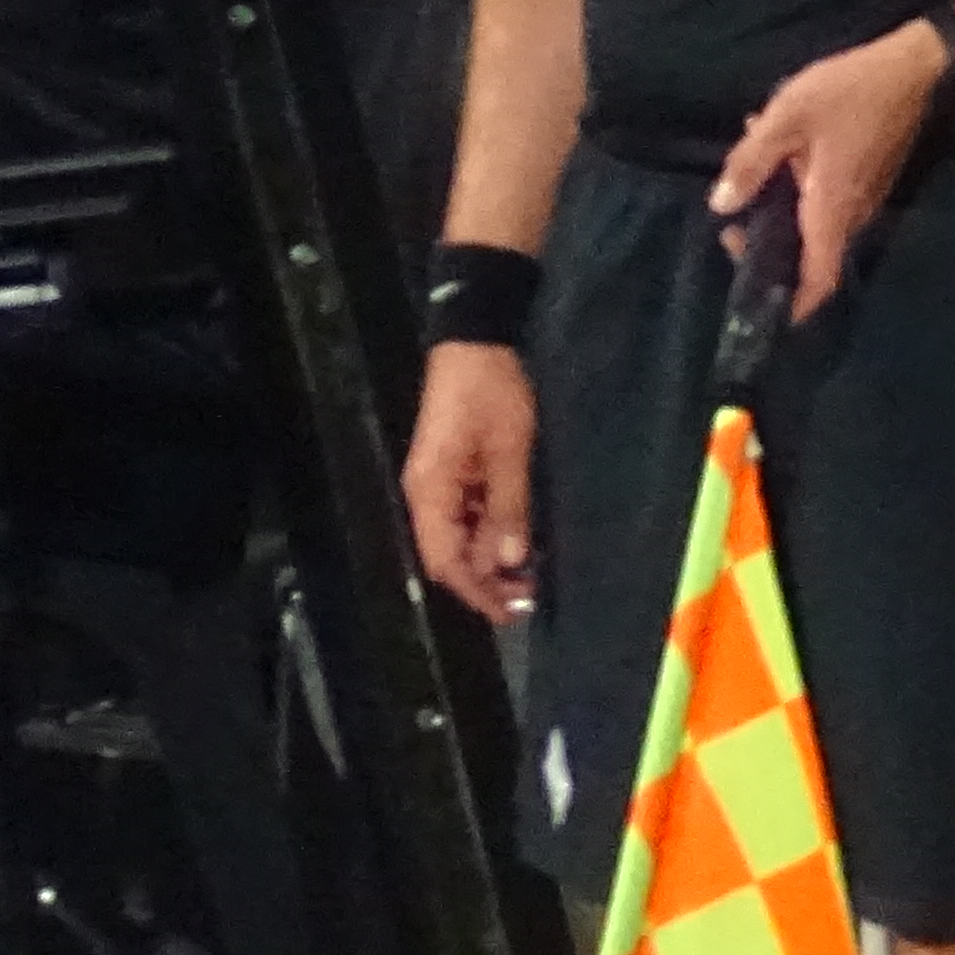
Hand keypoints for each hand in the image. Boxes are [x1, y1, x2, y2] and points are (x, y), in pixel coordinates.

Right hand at [404, 338, 539, 617]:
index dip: (475, 591)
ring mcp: (437, 483)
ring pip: (458, 538)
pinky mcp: (451, 472)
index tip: (508, 611)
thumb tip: (510, 560)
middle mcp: (426, 494)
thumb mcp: (509, 450)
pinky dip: (489, 535)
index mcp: (431, 491)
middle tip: (527, 598)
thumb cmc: (491, 392)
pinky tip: (517, 544)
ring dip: (489, 560)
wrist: (475, 343)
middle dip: (485, 581)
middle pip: (448, 555)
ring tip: (528, 578)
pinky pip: (466, 516)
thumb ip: (508, 507)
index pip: (445, 560)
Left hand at [713, 23, 942, 318]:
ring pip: (816, 223)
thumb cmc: (850, 92)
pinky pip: (828, 201)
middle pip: (811, 255)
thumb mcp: (787, 117)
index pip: (819, 278)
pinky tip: (783, 146)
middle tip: (733, 217)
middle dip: (768, 244)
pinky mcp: (871, 179)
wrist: (916, 68)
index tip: (765, 310)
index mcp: (831, 208)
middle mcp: (853, 214)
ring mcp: (866, 198)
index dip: (795, 305)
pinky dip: (800, 188)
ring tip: (753, 160)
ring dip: (781, 206)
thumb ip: (750, 162)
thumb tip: (721, 206)